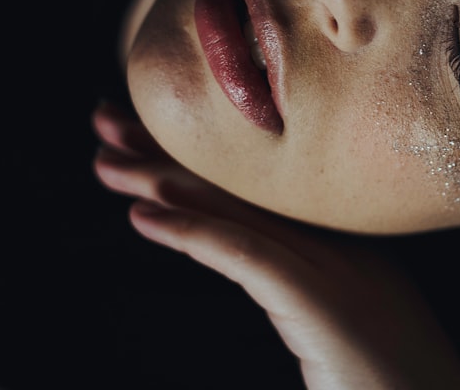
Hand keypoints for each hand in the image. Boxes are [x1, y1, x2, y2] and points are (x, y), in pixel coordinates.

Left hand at [92, 102, 459, 389]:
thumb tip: (272, 281)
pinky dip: (194, 232)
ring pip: (241, 212)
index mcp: (351, 249)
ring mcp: (340, 271)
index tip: (147, 139)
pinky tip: (145, 217)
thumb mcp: (349, 336)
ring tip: (108, 163)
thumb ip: (312, 302)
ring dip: (165, 183)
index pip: (263, 193)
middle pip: (245, 189)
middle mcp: (345, 246)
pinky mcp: (326, 306)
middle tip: (108, 123)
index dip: (202, 160)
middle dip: (172, 153)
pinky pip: (249, 258)